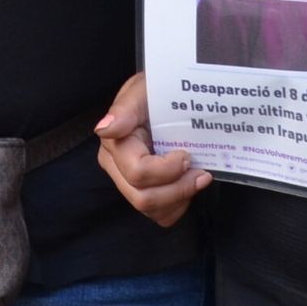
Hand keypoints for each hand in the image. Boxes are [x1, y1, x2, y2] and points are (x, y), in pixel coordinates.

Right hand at [95, 71, 209, 227]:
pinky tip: (187, 186)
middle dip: (178, 188)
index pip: (138, 173)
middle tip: (202, 172)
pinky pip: (162, 215)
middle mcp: (116, 168)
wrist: (168, 97)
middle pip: (144, 198)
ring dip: (181, 197)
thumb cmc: (155, 92)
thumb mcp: (142, 90)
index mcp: (114, 145)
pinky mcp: (144, 193)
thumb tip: (105, 129)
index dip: (167, 170)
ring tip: (198, 177)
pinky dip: (179, 205)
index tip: (187, 154)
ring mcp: (129, 184)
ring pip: (153, 211)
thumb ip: (124, 109)